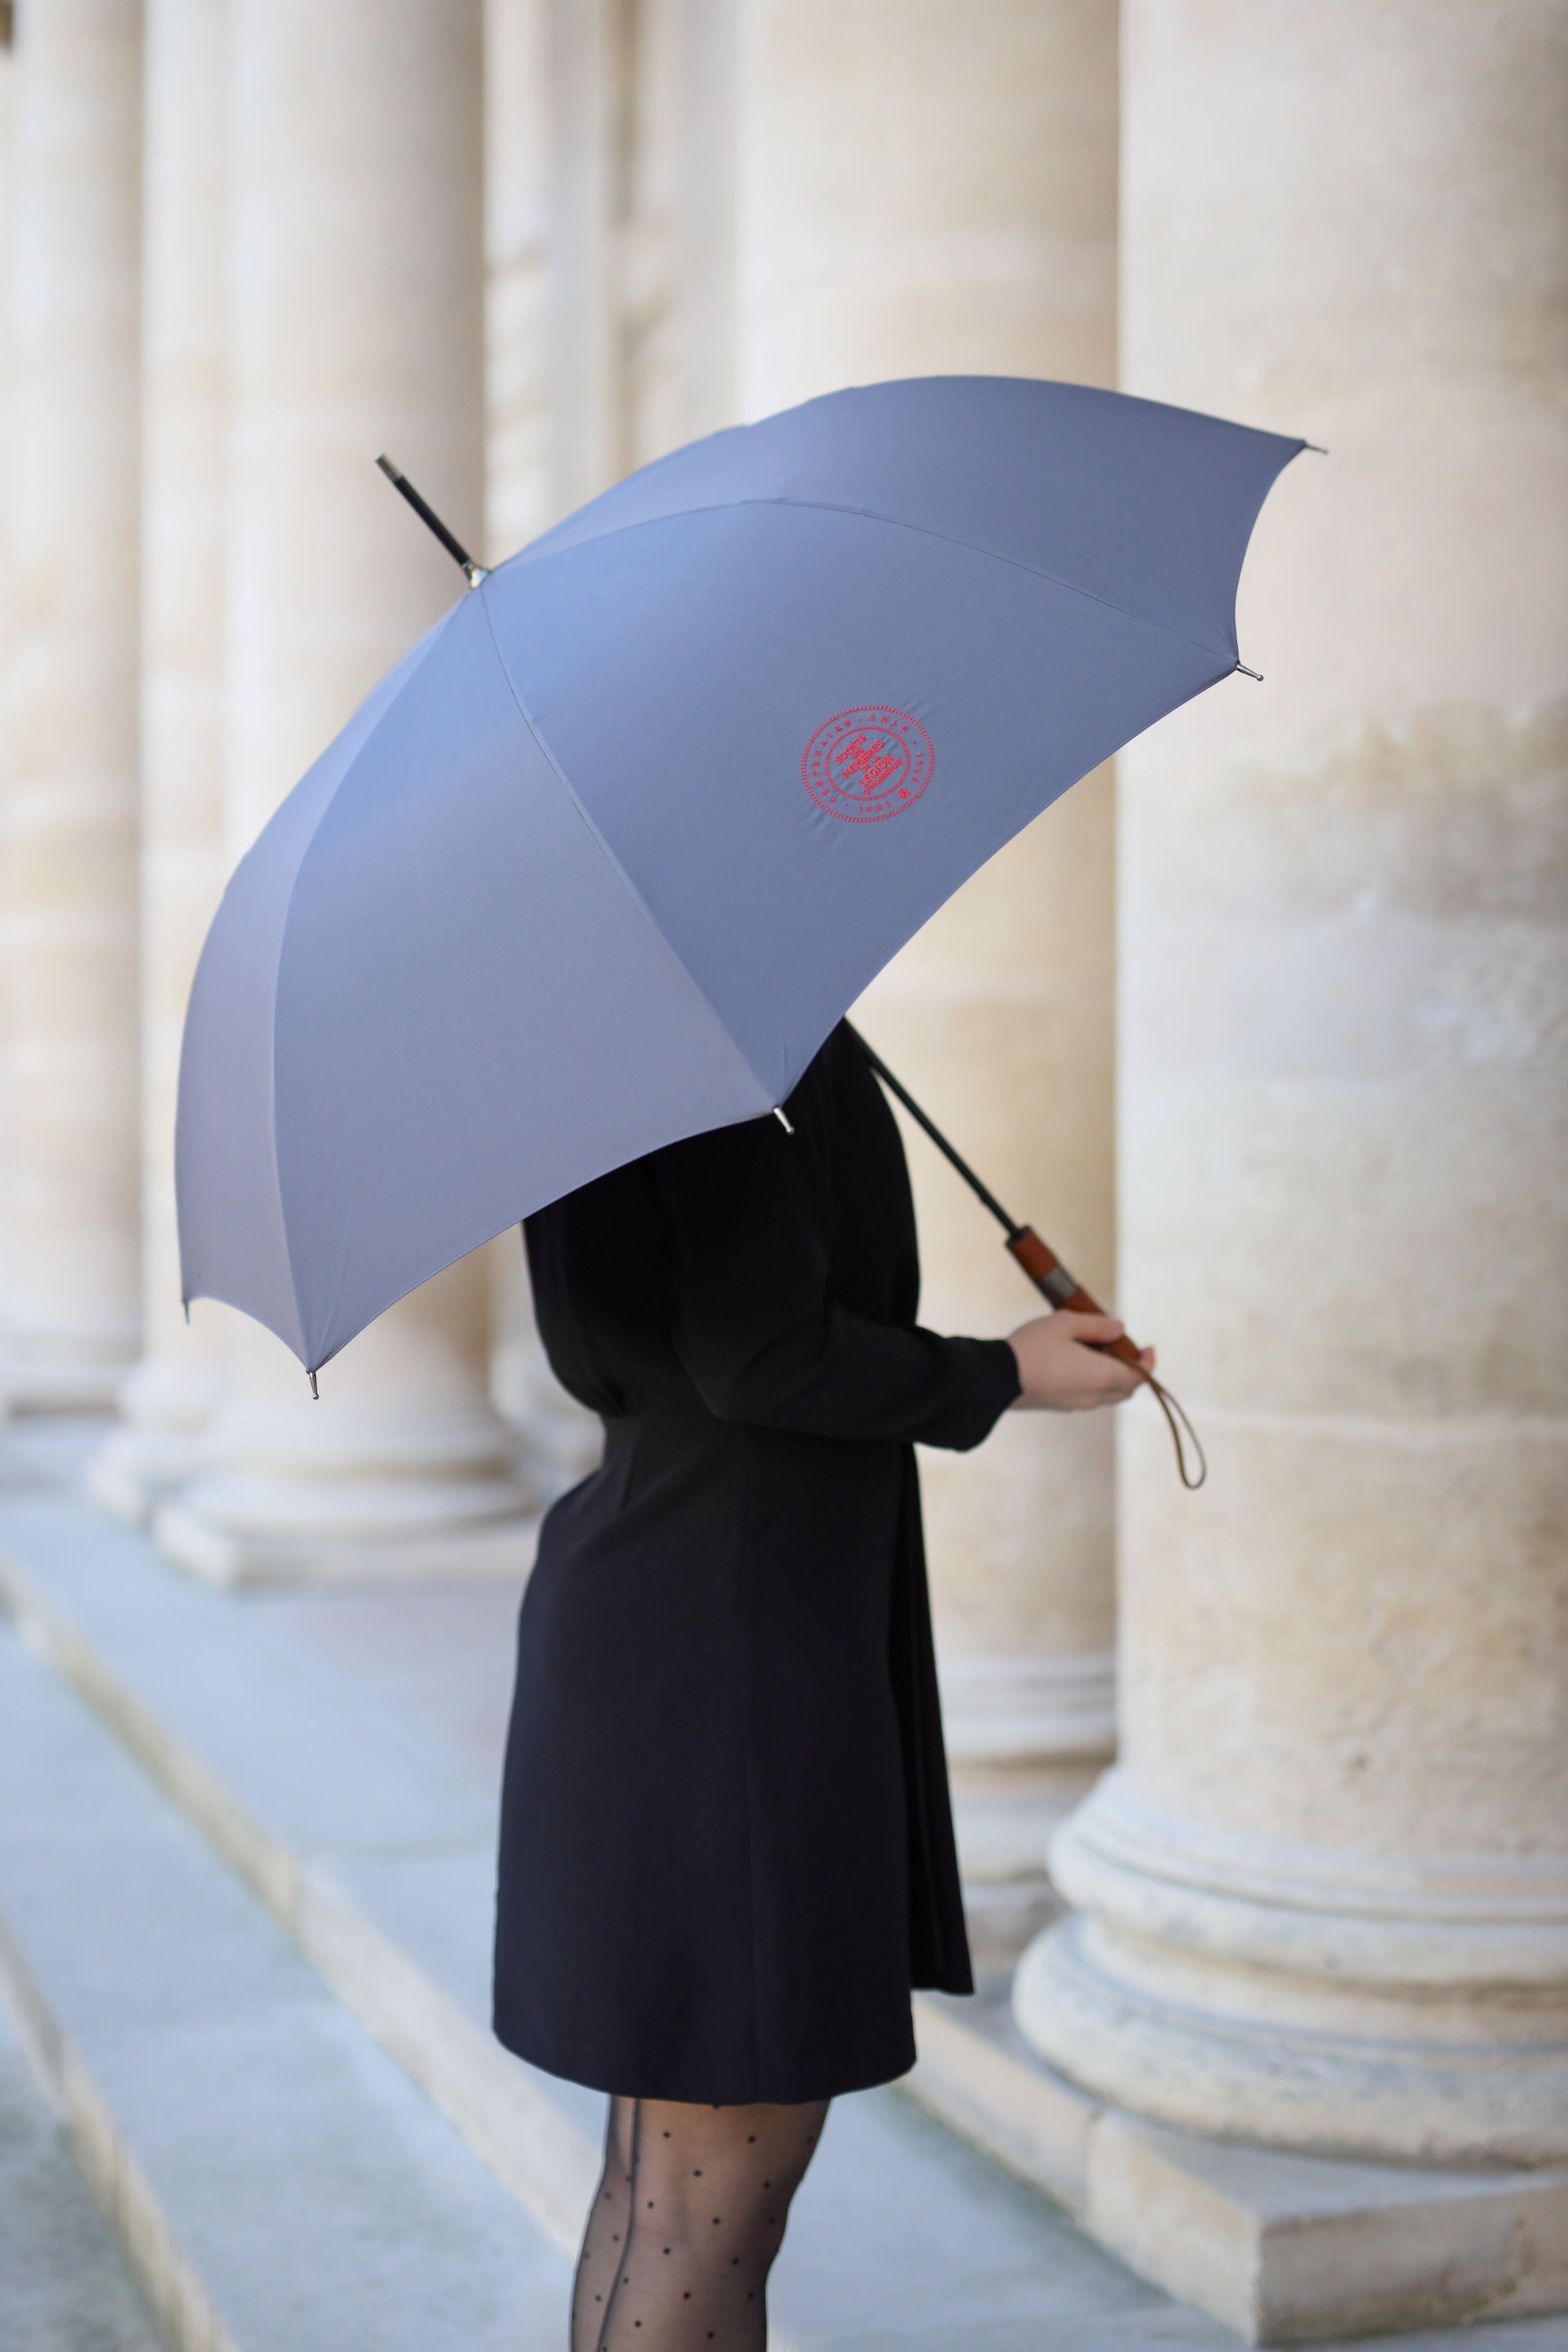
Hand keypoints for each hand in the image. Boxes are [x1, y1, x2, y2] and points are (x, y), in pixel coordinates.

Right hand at [1006, 1311, 1154, 1412]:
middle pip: (1125, 1390)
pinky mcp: (1057, 1406)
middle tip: (1121, 1347)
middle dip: (1130, 1370)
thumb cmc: (1034, 1347)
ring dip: (1109, 1375)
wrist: (996, 1378)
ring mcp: (1074, 1405)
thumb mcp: (1067, 1323)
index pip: (1139, 1377)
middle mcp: (1093, 1397)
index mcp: (1103, 1377)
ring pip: (1105, 1394)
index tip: (1148, 1347)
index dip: (1148, 1363)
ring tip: (1094, 1349)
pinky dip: (1090, 1381)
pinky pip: (1085, 1396)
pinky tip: (1072, 1361)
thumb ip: (1098, 1325)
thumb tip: (1119, 1328)